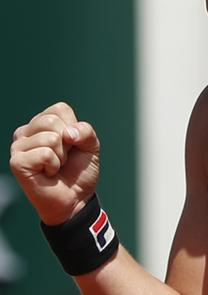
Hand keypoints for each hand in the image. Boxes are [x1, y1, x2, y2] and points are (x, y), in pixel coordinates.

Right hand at [9, 102, 99, 224]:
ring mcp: (19, 147)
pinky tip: (48, 173)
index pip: (60, 109)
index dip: (74, 128)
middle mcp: (26, 131)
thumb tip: (67, 133)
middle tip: (63, 157)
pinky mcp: (17, 162)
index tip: (72, 145)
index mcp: (42, 123)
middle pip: (52, 120)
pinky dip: (54, 165)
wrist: (75, 198)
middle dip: (67, 142)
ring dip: (61, 156)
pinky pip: (45, 153)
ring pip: (50, 138)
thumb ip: (85, 131)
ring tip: (55, 166)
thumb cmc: (79, 171)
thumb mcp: (91, 146)